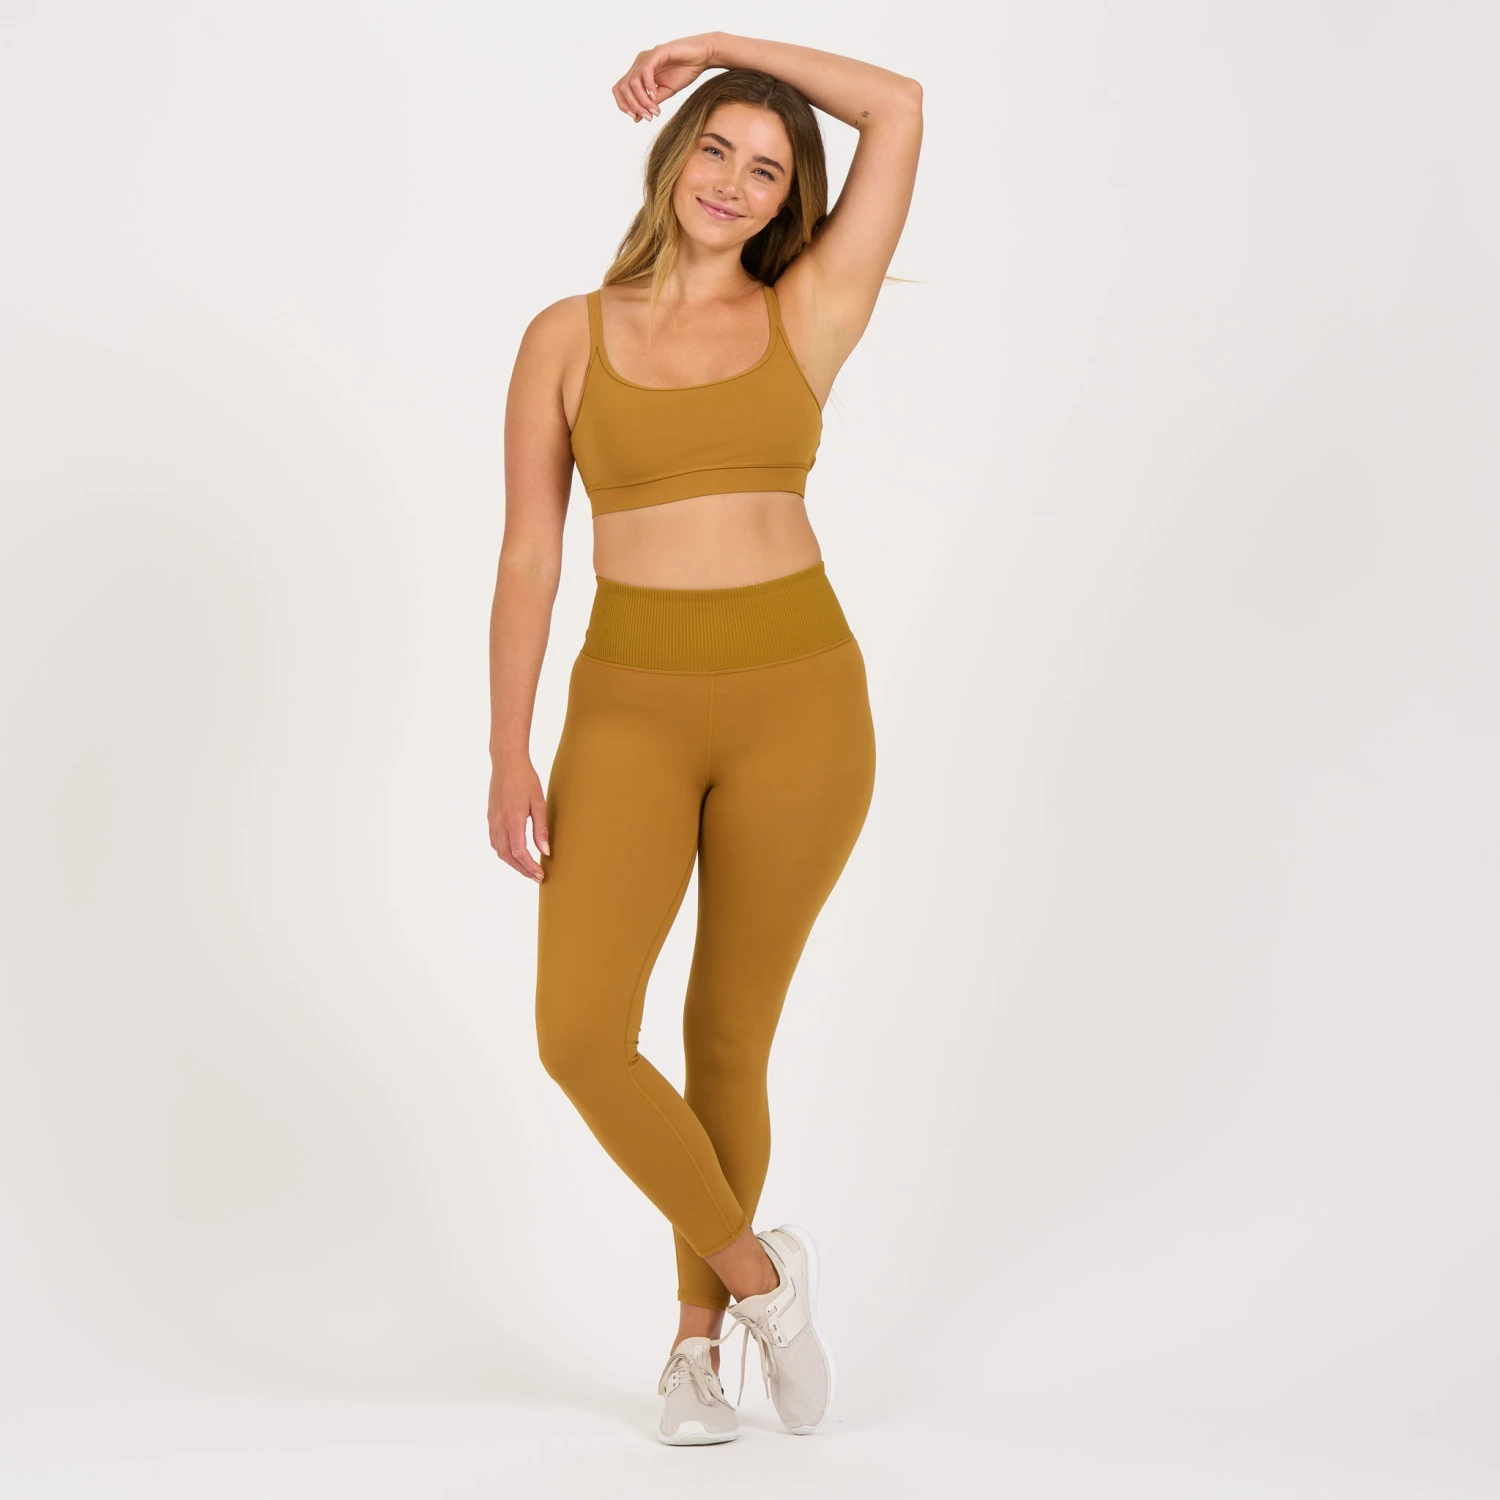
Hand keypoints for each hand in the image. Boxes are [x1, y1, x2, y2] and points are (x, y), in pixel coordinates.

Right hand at [488, 758, 548, 882]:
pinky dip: (505, 852)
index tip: (540, 874)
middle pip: (508, 856)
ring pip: (500, 851)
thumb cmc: (525, 779)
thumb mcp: (539, 803)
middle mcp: (499, 823)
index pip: (519, 852)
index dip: (529, 867)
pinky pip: (496, 841)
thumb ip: (541, 828)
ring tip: (528, 868)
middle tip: (536, 876)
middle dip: (522, 869)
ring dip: (513, 863)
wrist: (507, 763)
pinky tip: (515, 853)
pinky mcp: (491, 817)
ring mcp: (492, 821)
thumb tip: (545, 851)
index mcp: (512, 820)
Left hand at [613, 33, 717, 122]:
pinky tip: (656, 95)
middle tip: (648, 117)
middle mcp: (639, 63)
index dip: (624, 105)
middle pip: (623, 87)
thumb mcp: (665, 93)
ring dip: (642, 100)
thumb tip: (636, 118)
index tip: (636, 117)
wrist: (701, 57)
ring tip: (655, 110)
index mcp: (639, 72)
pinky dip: (648, 86)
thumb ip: (650, 103)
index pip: (620, 89)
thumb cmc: (685, 71)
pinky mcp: (657, 52)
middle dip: (633, 106)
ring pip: (632, 82)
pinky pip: (645, 71)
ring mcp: (647, 57)